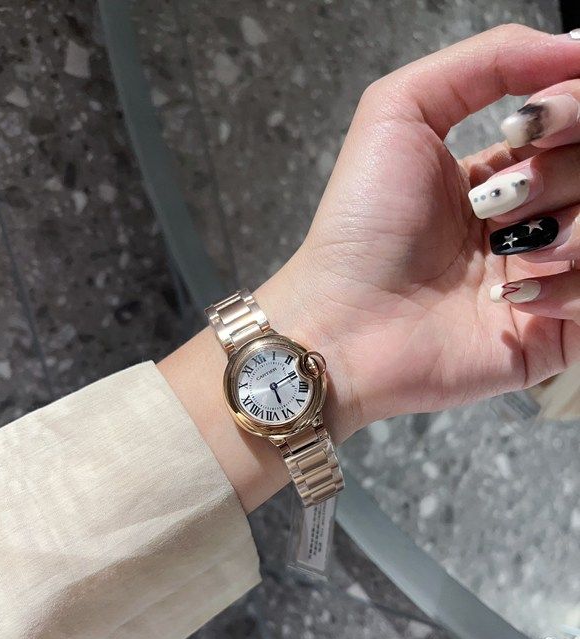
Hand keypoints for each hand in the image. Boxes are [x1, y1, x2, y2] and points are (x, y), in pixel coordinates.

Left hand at [160, 25, 579, 512]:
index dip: (571, 111)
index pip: (576, 123)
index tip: (530, 126)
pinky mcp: (553, 334)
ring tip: (500, 252)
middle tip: (497, 200)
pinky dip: (569, 288)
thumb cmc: (360, 225)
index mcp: (505, 172)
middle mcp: (532, 221)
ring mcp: (545, 278)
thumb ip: (485, 63)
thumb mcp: (399, 112)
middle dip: (559, 173)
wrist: (341, 324)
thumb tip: (577, 44)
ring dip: (567, 230)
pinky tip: (510, 299)